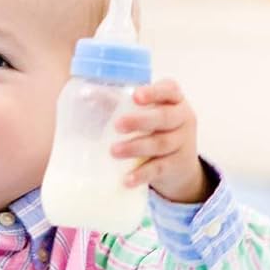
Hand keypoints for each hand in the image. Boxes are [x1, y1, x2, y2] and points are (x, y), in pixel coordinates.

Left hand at [110, 78, 209, 203]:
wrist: (181, 166)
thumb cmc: (156, 132)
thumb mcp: (149, 116)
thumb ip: (125, 106)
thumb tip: (87, 96)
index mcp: (174, 100)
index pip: (169, 90)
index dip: (153, 92)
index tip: (135, 96)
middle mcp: (182, 119)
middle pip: (164, 117)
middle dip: (140, 121)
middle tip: (117, 126)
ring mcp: (182, 143)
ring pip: (160, 143)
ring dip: (136, 147)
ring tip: (114, 151)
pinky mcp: (176, 165)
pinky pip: (158, 168)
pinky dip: (141, 174)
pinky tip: (127, 179)